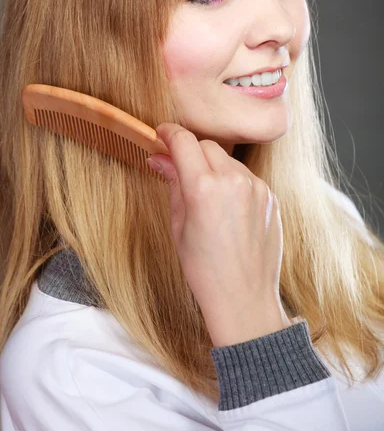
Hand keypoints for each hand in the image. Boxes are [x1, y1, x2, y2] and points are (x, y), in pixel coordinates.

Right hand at [147, 123, 291, 345]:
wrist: (244, 297)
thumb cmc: (205, 269)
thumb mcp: (179, 225)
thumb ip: (172, 183)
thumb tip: (159, 158)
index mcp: (204, 187)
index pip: (183, 141)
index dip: (168, 133)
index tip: (161, 134)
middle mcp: (233, 180)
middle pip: (206, 145)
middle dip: (190, 152)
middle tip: (178, 168)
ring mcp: (256, 187)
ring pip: (227, 159)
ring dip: (213, 167)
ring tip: (206, 197)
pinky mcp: (270, 196)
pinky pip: (245, 176)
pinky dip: (232, 182)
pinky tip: (227, 207)